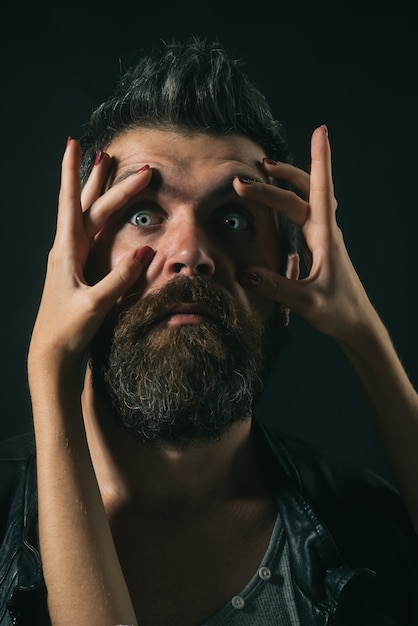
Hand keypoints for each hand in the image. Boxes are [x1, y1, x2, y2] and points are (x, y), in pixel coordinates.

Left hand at [28, 139, 153, 367]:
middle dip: (104, 181)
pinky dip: (99, 214)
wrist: (51, 351)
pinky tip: (104, 211)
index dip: (71, 173)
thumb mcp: (95, 304)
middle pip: (87, 205)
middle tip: (121, 159)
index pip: (71, 204)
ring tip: (104, 168)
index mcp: (66, 251)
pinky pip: (90, 232)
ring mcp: (71, 257)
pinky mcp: (78, 268)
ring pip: (87, 215)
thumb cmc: (68, 329)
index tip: (73, 144)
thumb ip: (119, 279)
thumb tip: (145, 253)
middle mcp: (66, 249)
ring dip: (96, 191)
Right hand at [235, 125, 376, 343]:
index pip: (321, 191)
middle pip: (306, 191)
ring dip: (286, 184)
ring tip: (265, 173)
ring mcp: (324, 239)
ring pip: (306, 199)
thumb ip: (277, 288)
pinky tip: (280, 203)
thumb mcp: (307, 303)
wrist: (357, 324)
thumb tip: (246, 273)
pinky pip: (306, 213)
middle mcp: (326, 232)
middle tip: (252, 172)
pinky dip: (291, 200)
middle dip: (281, 177)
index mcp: (326, 238)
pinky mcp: (321, 247)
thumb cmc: (338, 313)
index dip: (321, 160)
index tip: (321, 131)